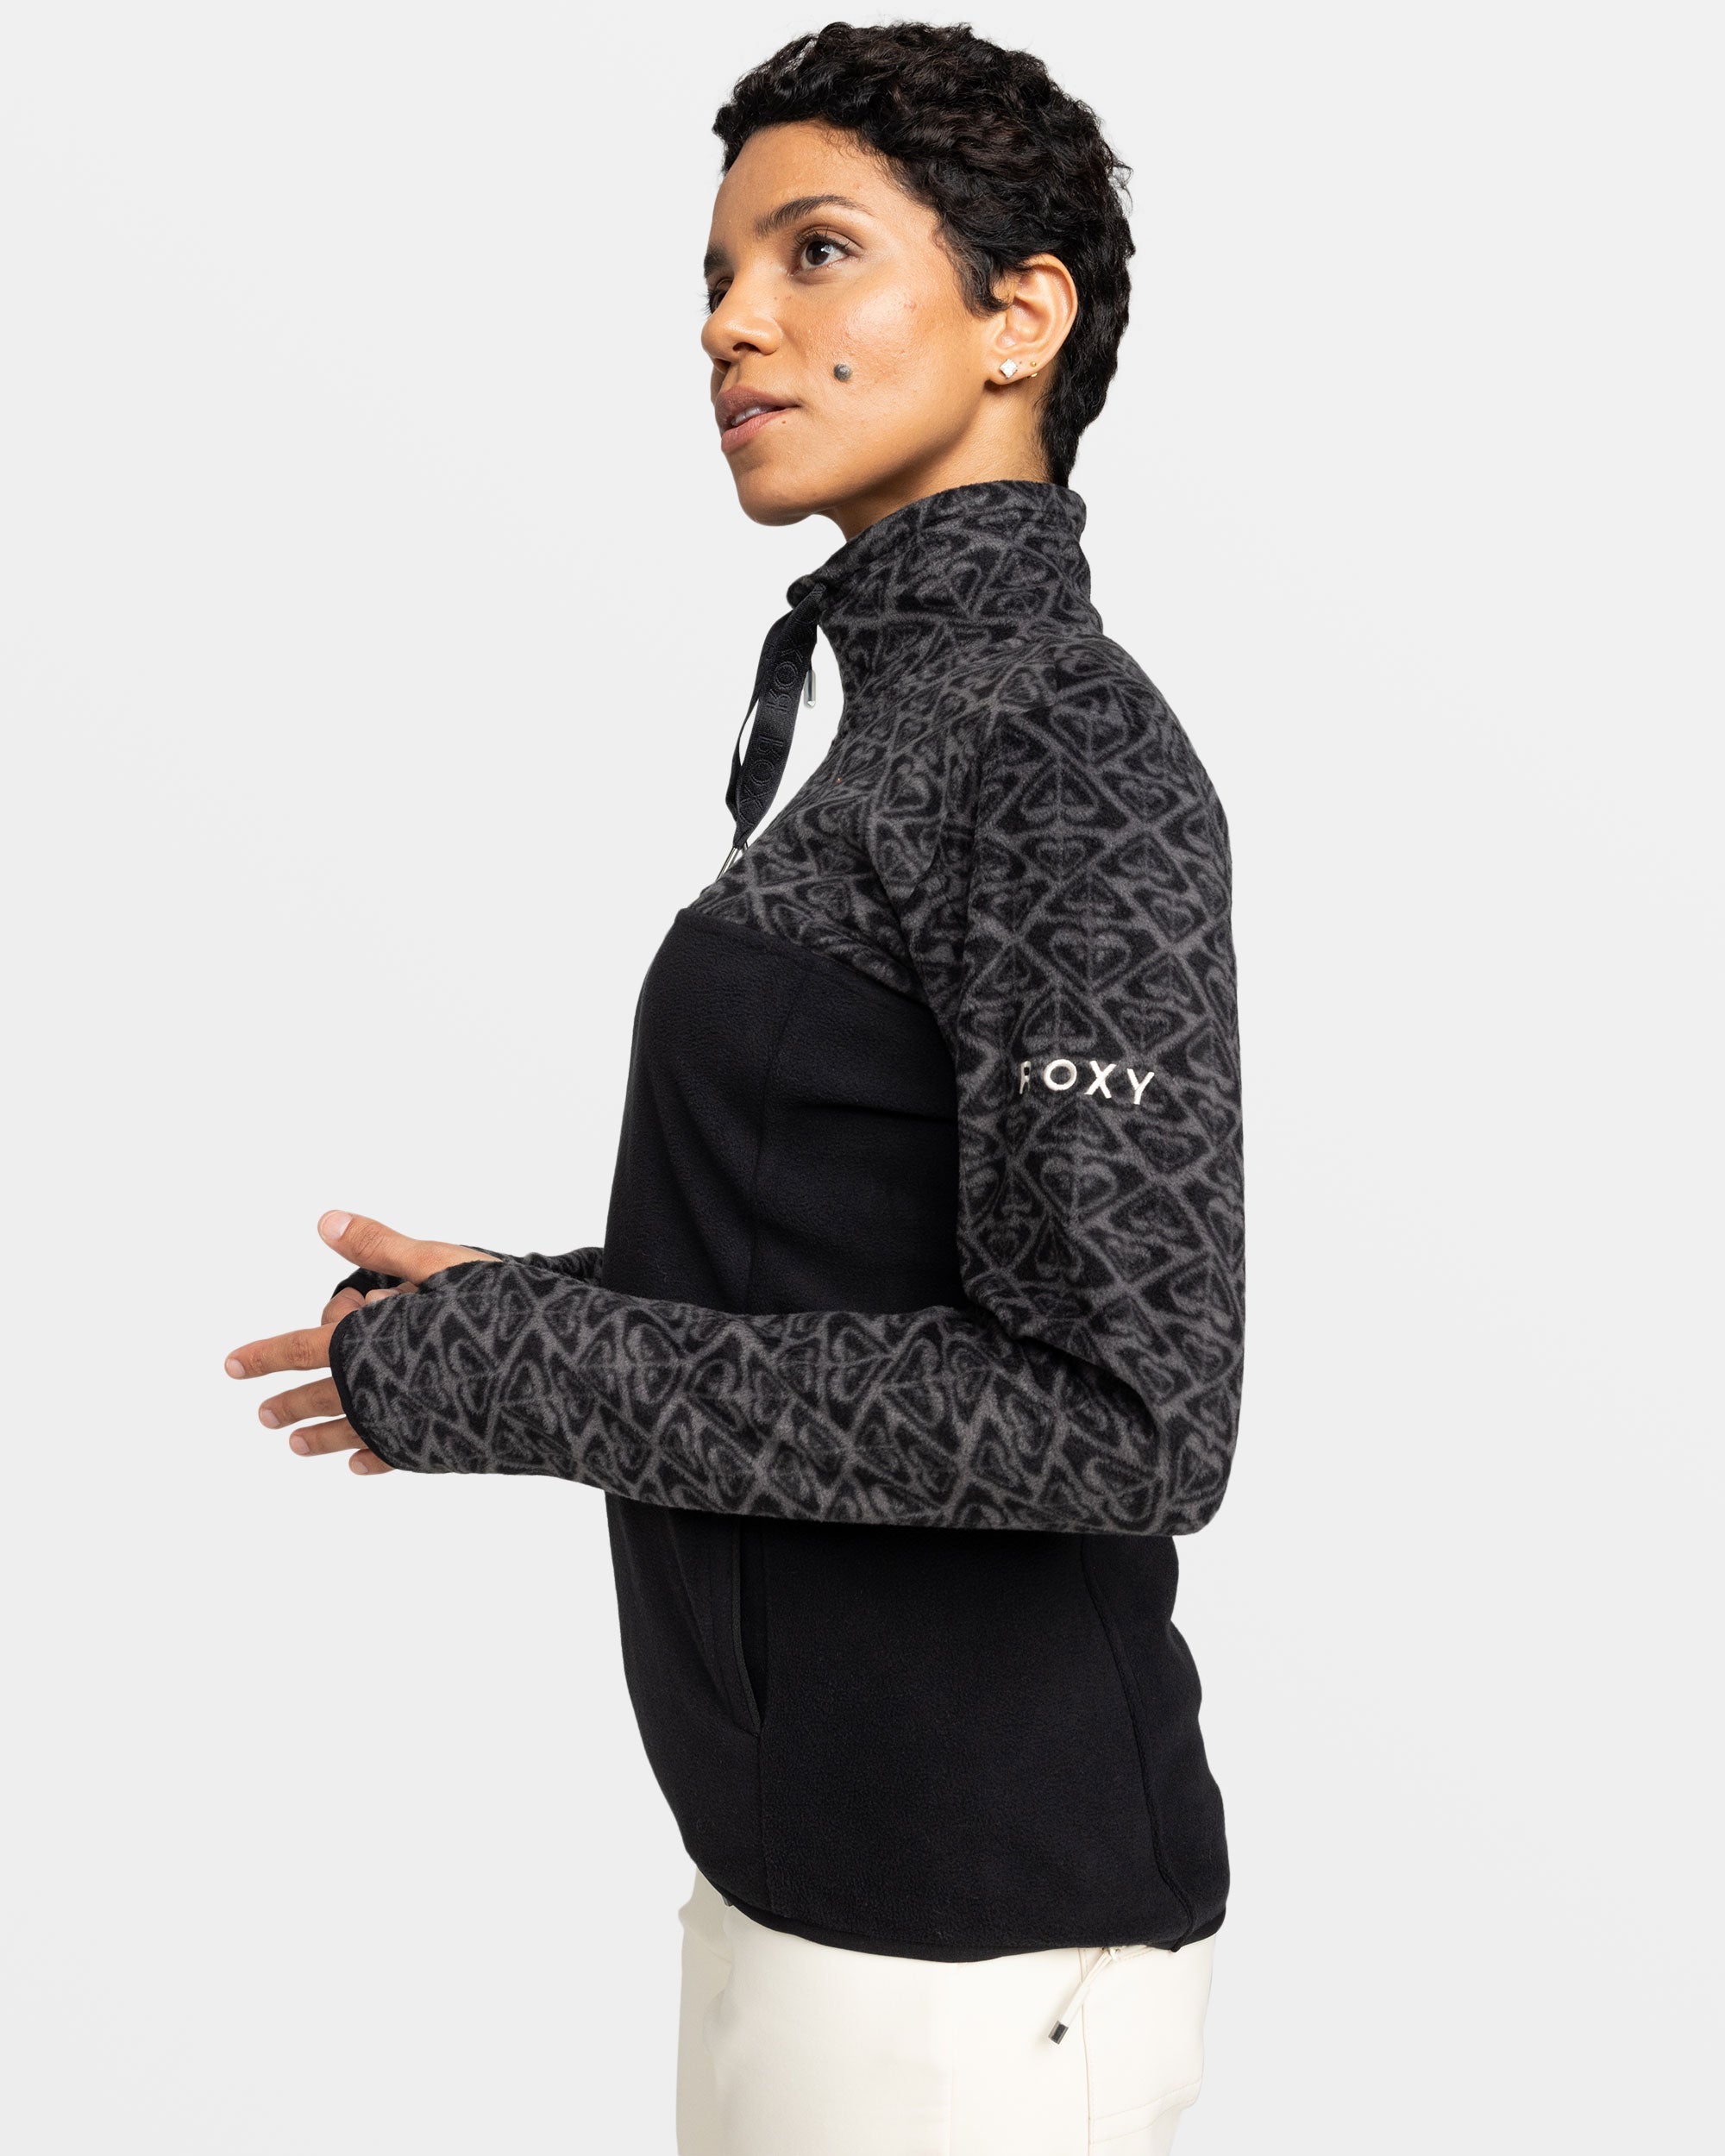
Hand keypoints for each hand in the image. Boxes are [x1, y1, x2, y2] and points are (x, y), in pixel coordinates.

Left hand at [224, 1211, 499, 1474]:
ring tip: (297, 1445)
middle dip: (290, 1404)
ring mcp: (406, 1424)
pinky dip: (372, 1460)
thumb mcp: (440, 1263)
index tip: (232, 1365)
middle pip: (321, 1396)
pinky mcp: (436, 1446)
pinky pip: (393, 1455)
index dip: (264, 1355)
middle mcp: (379, 1389)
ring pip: (351, 1433)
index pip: (302, 1346)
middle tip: (266, 1416)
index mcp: (370, 1343)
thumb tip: (326, 1222)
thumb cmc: (501, 1311)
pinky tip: (359, 1466)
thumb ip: (381, 1246)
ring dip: (321, 1437)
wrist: (557, 1374)